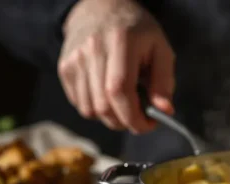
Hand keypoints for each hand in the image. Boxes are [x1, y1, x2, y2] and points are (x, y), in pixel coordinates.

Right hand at [58, 0, 174, 132]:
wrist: (102, 7)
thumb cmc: (136, 30)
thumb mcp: (160, 48)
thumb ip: (164, 81)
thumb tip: (165, 111)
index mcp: (121, 42)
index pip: (120, 91)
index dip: (133, 117)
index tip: (147, 126)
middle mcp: (93, 50)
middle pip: (103, 106)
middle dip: (124, 122)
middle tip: (137, 117)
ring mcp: (74, 60)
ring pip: (89, 110)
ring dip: (109, 117)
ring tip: (122, 104)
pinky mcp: (64, 68)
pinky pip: (79, 104)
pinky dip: (95, 109)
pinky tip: (106, 95)